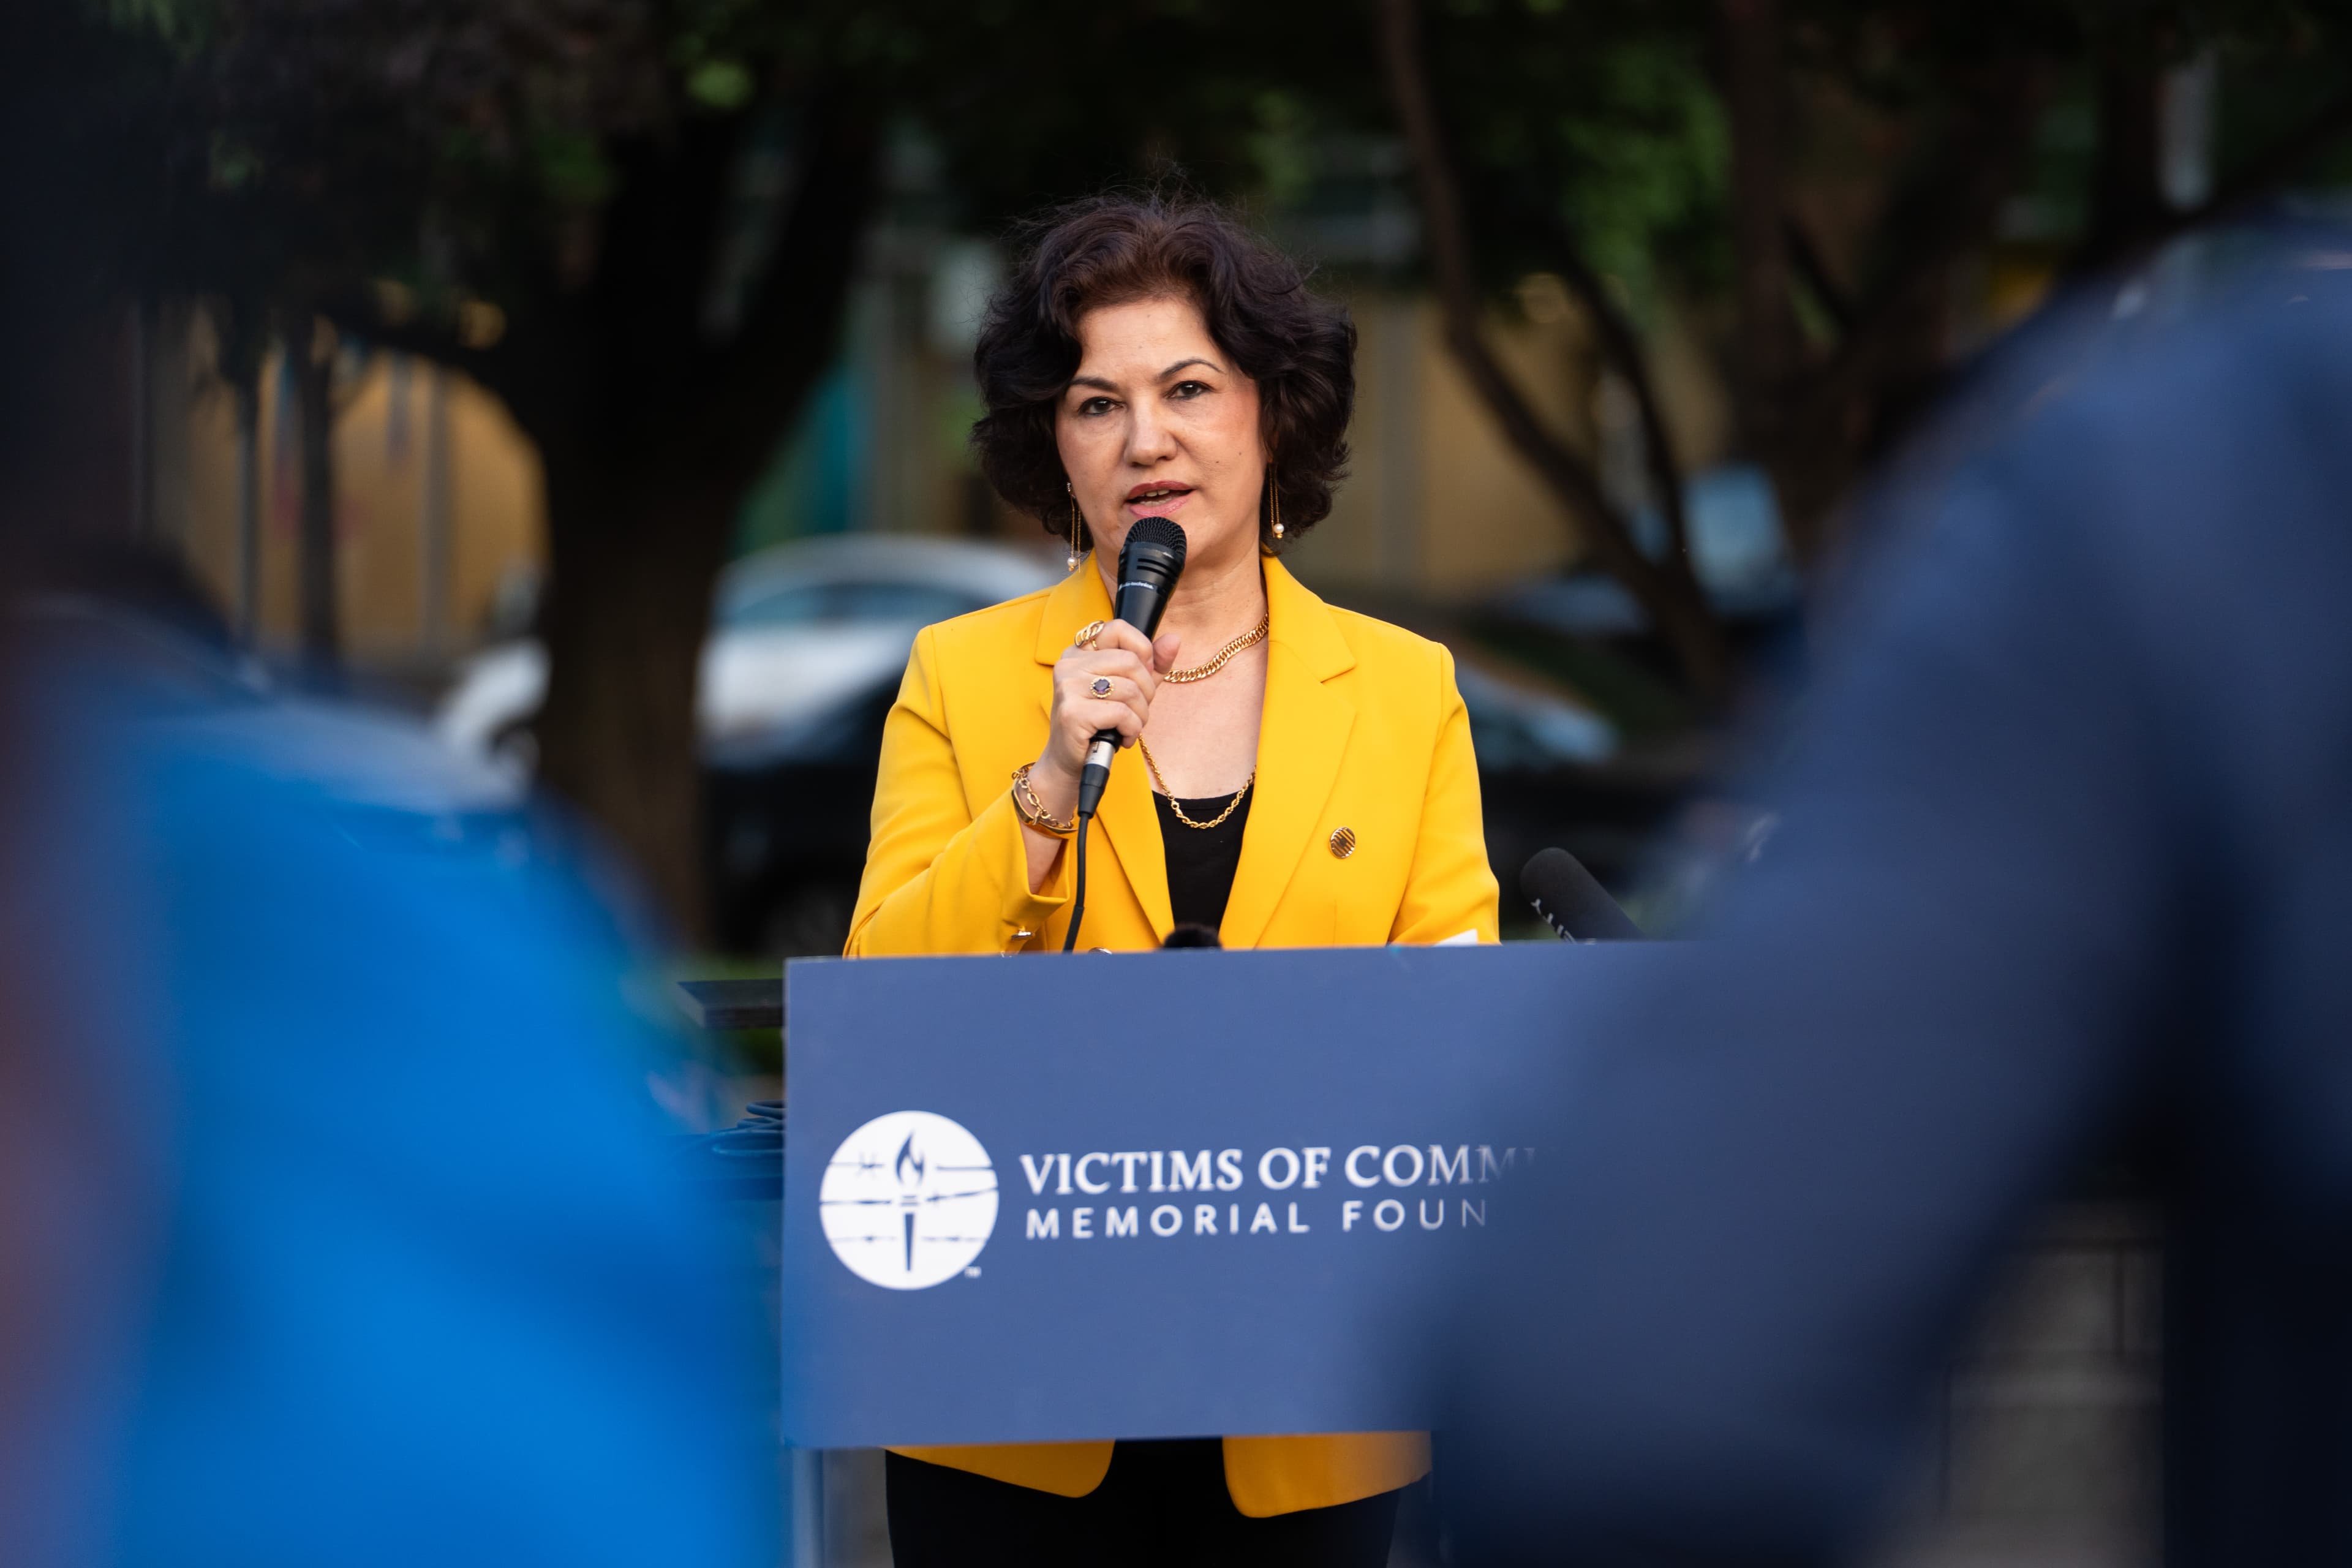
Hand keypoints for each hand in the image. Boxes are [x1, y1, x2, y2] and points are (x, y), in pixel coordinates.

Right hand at [1030, 620, 1180, 819]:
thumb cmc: (1100, 724)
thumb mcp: (1129, 690)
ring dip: (1141, 715)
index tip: (1141, 677)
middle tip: (1139, 712)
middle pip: (1130, 662)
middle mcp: (1069, 664)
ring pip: (1129, 689)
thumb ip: (1151, 665)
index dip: (1142, 651)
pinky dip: (1132, 729)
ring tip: (1130, 728)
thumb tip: (1174, 640)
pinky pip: (1122, 713)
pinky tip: (1123, 738)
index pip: (1118, 628)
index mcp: (1079, 652)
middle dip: (1147, 691)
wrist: (1071, 763)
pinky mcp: (1072, 712)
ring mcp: (1068, 687)